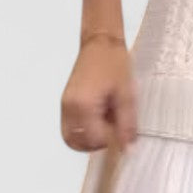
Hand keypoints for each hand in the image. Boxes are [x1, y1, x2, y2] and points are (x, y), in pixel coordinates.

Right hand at [60, 35, 138, 153]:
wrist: (101, 42)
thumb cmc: (116, 64)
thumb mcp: (127, 94)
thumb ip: (127, 124)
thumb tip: (128, 150)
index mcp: (83, 106)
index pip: (94, 140)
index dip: (111, 141)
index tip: (123, 130)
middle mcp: (69, 108)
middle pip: (77, 143)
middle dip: (97, 142)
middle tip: (113, 128)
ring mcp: (64, 105)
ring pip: (71, 137)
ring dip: (88, 138)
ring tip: (106, 122)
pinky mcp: (65, 102)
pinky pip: (70, 126)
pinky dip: (83, 130)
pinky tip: (99, 116)